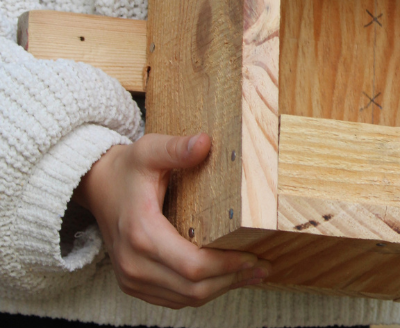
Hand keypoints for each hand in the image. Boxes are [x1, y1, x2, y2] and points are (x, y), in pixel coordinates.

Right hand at [73, 133, 270, 308]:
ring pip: (186, 298)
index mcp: (141, 234)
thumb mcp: (149, 150)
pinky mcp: (134, 284)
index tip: (254, 255)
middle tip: (262, 267)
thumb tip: (205, 142)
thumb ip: (176, 148)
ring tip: (251, 274)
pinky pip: (174, 298)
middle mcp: (133, 264)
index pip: (192, 265)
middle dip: (231, 279)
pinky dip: (202, 292)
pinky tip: (225, 279)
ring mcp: (132, 278)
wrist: (97, 186)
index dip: (226, 265)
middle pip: (193, 288)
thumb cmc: (127, 169)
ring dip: (221, 288)